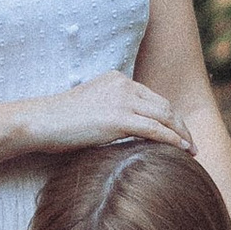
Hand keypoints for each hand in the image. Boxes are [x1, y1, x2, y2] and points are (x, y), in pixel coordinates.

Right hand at [27, 73, 196, 155]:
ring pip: (165, 115)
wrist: (39, 121)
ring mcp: (121, 100)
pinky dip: (172, 139)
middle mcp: (122, 85)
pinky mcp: (118, 119)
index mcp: (116, 79)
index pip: (152, 98)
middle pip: (164, 105)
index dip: (169, 116)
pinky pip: (155, 129)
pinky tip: (182, 149)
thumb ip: (109, 111)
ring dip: (181, 134)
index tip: (177, 132)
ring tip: (191, 150)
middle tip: (190, 143)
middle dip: (180, 125)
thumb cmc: (57, 122)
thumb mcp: (89, 108)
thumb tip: (122, 131)